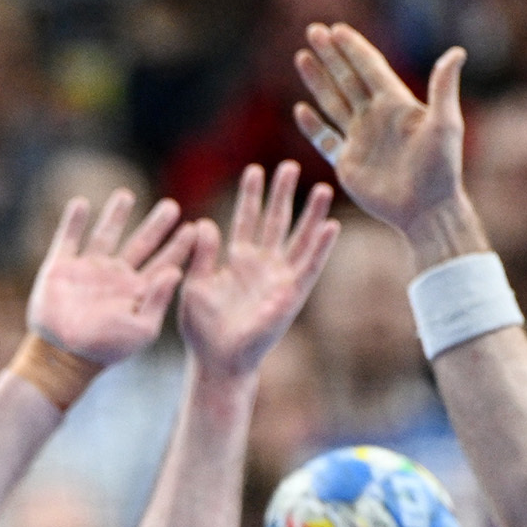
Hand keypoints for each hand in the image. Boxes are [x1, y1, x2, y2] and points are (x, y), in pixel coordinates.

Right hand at [26, 189, 199, 366]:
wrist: (63, 355)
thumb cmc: (106, 348)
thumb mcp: (142, 329)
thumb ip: (159, 300)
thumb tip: (176, 271)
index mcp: (137, 291)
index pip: (164, 262)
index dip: (180, 246)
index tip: (197, 228)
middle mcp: (115, 277)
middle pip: (141, 243)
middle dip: (156, 225)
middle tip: (172, 205)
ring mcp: (88, 271)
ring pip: (106, 234)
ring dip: (116, 215)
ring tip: (126, 195)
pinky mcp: (61, 268)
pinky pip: (68, 238)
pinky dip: (72, 221)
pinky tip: (80, 203)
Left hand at [176, 162, 339, 379]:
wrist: (217, 360)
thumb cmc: (202, 328)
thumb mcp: (194, 284)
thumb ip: (201, 254)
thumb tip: (203, 223)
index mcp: (236, 260)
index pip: (246, 219)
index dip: (251, 195)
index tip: (255, 169)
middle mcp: (261, 264)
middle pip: (276, 221)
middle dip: (283, 194)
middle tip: (290, 165)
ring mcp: (278, 278)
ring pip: (299, 239)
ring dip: (311, 215)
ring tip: (323, 188)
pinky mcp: (291, 295)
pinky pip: (309, 267)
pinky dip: (320, 247)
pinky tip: (331, 226)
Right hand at [294, 27, 470, 244]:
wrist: (426, 209)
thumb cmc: (441, 168)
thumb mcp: (446, 125)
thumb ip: (443, 88)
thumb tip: (456, 51)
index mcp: (396, 103)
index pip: (370, 67)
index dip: (353, 47)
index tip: (335, 28)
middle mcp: (375, 117)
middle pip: (347, 78)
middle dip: (330, 55)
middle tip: (312, 30)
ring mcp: (360, 138)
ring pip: (333, 102)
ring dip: (317, 81)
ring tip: (301, 58)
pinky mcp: (348, 162)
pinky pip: (325, 139)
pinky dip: (312, 126)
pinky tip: (300, 109)